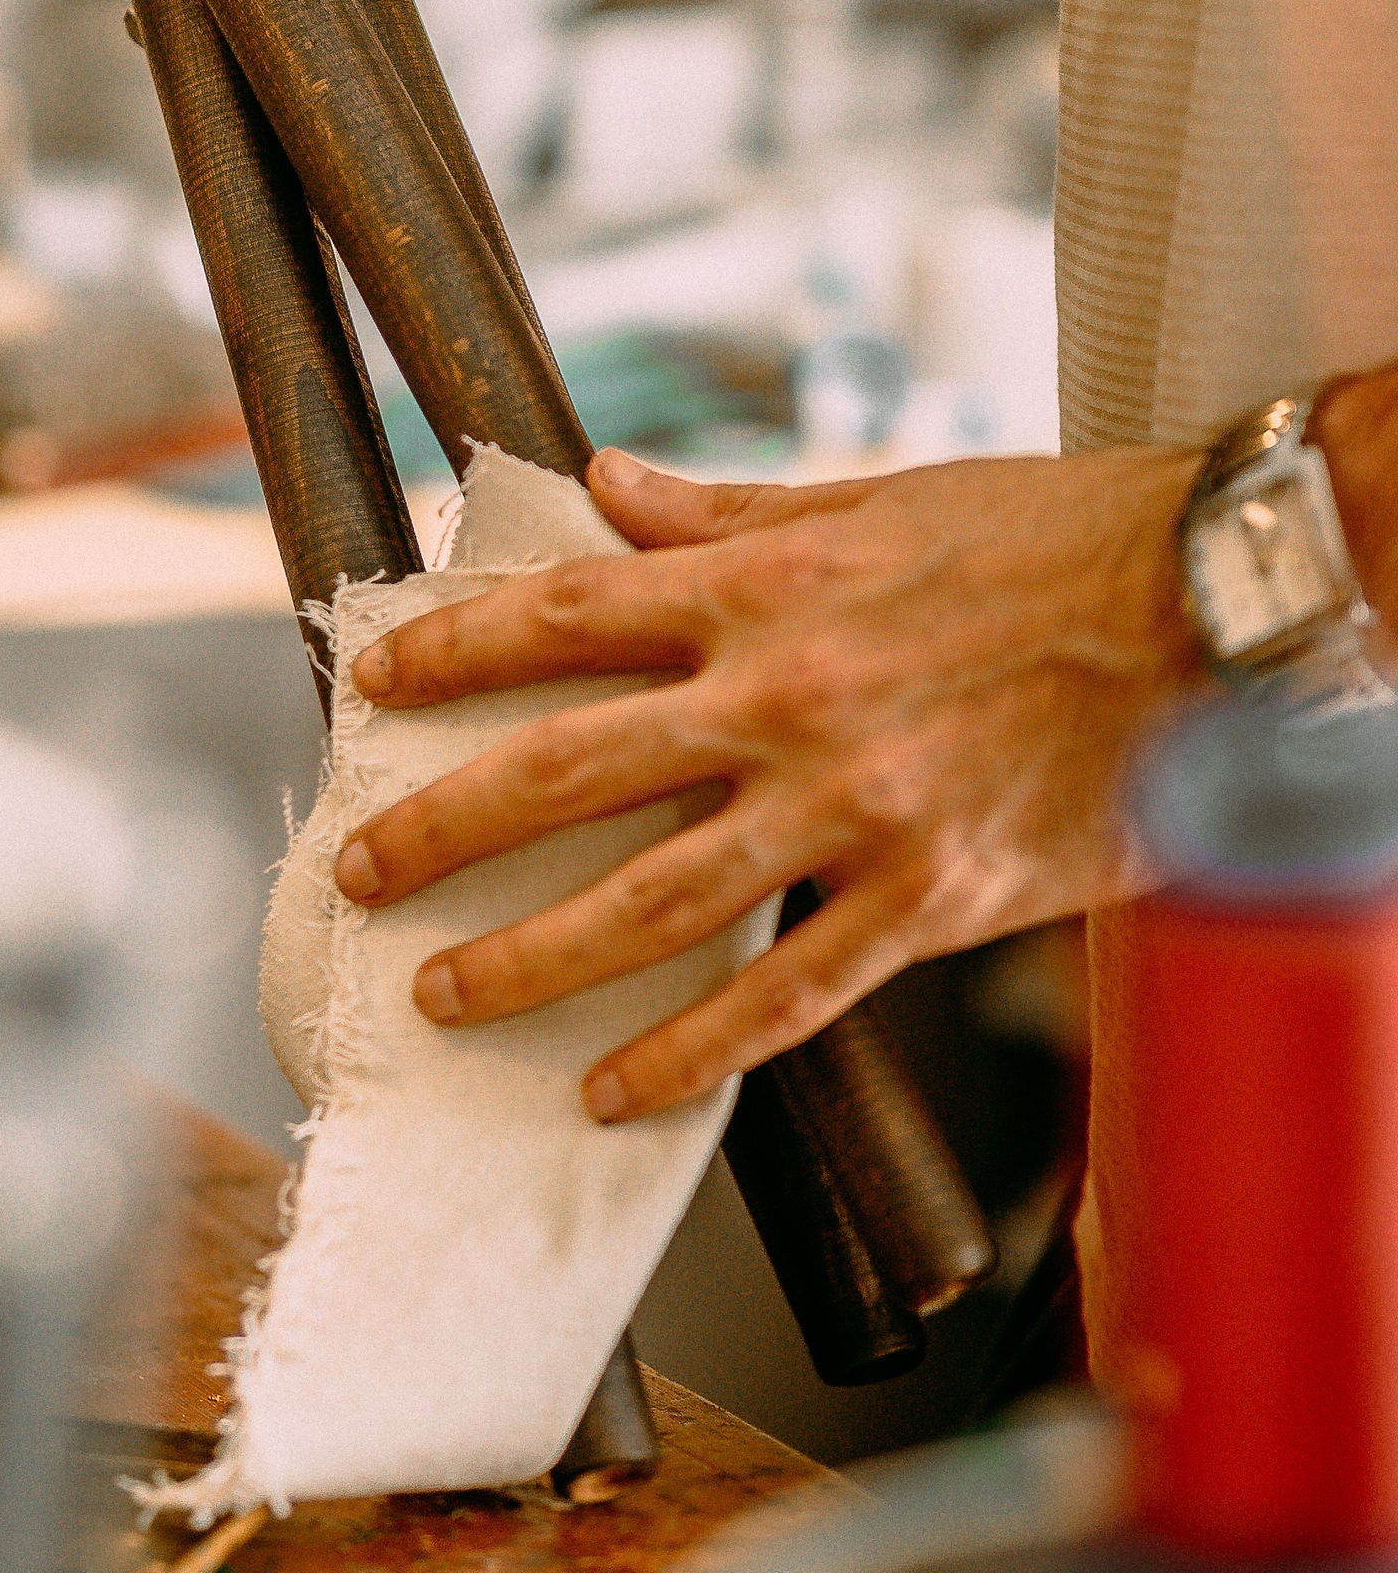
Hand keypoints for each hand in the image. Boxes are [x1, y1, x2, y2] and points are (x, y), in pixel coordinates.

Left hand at [336, 441, 1206, 1119]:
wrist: (1209, 610)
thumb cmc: (1051, 536)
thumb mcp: (875, 493)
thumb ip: (728, 509)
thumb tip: (605, 483)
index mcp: (765, 587)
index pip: (565, 617)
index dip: (453, 647)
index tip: (373, 678)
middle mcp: (788, 698)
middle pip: (569, 771)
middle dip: (447, 828)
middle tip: (364, 874)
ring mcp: (855, 808)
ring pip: (653, 901)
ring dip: (533, 958)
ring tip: (448, 996)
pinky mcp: (929, 896)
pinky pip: (785, 996)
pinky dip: (689, 1052)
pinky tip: (613, 1089)